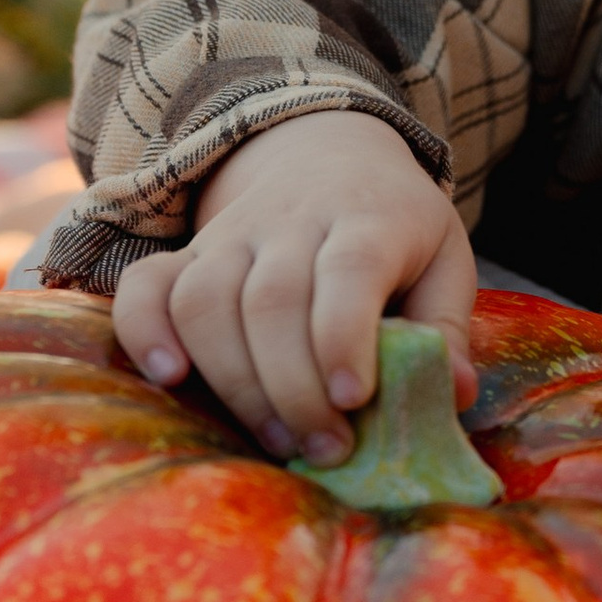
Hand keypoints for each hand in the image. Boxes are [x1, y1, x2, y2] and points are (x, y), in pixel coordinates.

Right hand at [111, 110, 476, 469]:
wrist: (328, 151)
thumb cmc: (394, 225)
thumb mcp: (443, 259)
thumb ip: (447, 326)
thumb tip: (455, 394)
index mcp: (368, 217)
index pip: (348, 269)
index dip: (344, 336)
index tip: (355, 400)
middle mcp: (293, 220)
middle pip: (273, 300)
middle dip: (294, 388)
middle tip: (325, 449)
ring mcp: (232, 233)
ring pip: (208, 299)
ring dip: (235, 380)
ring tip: (276, 440)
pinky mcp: (188, 251)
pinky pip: (146, 284)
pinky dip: (146, 331)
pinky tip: (171, 377)